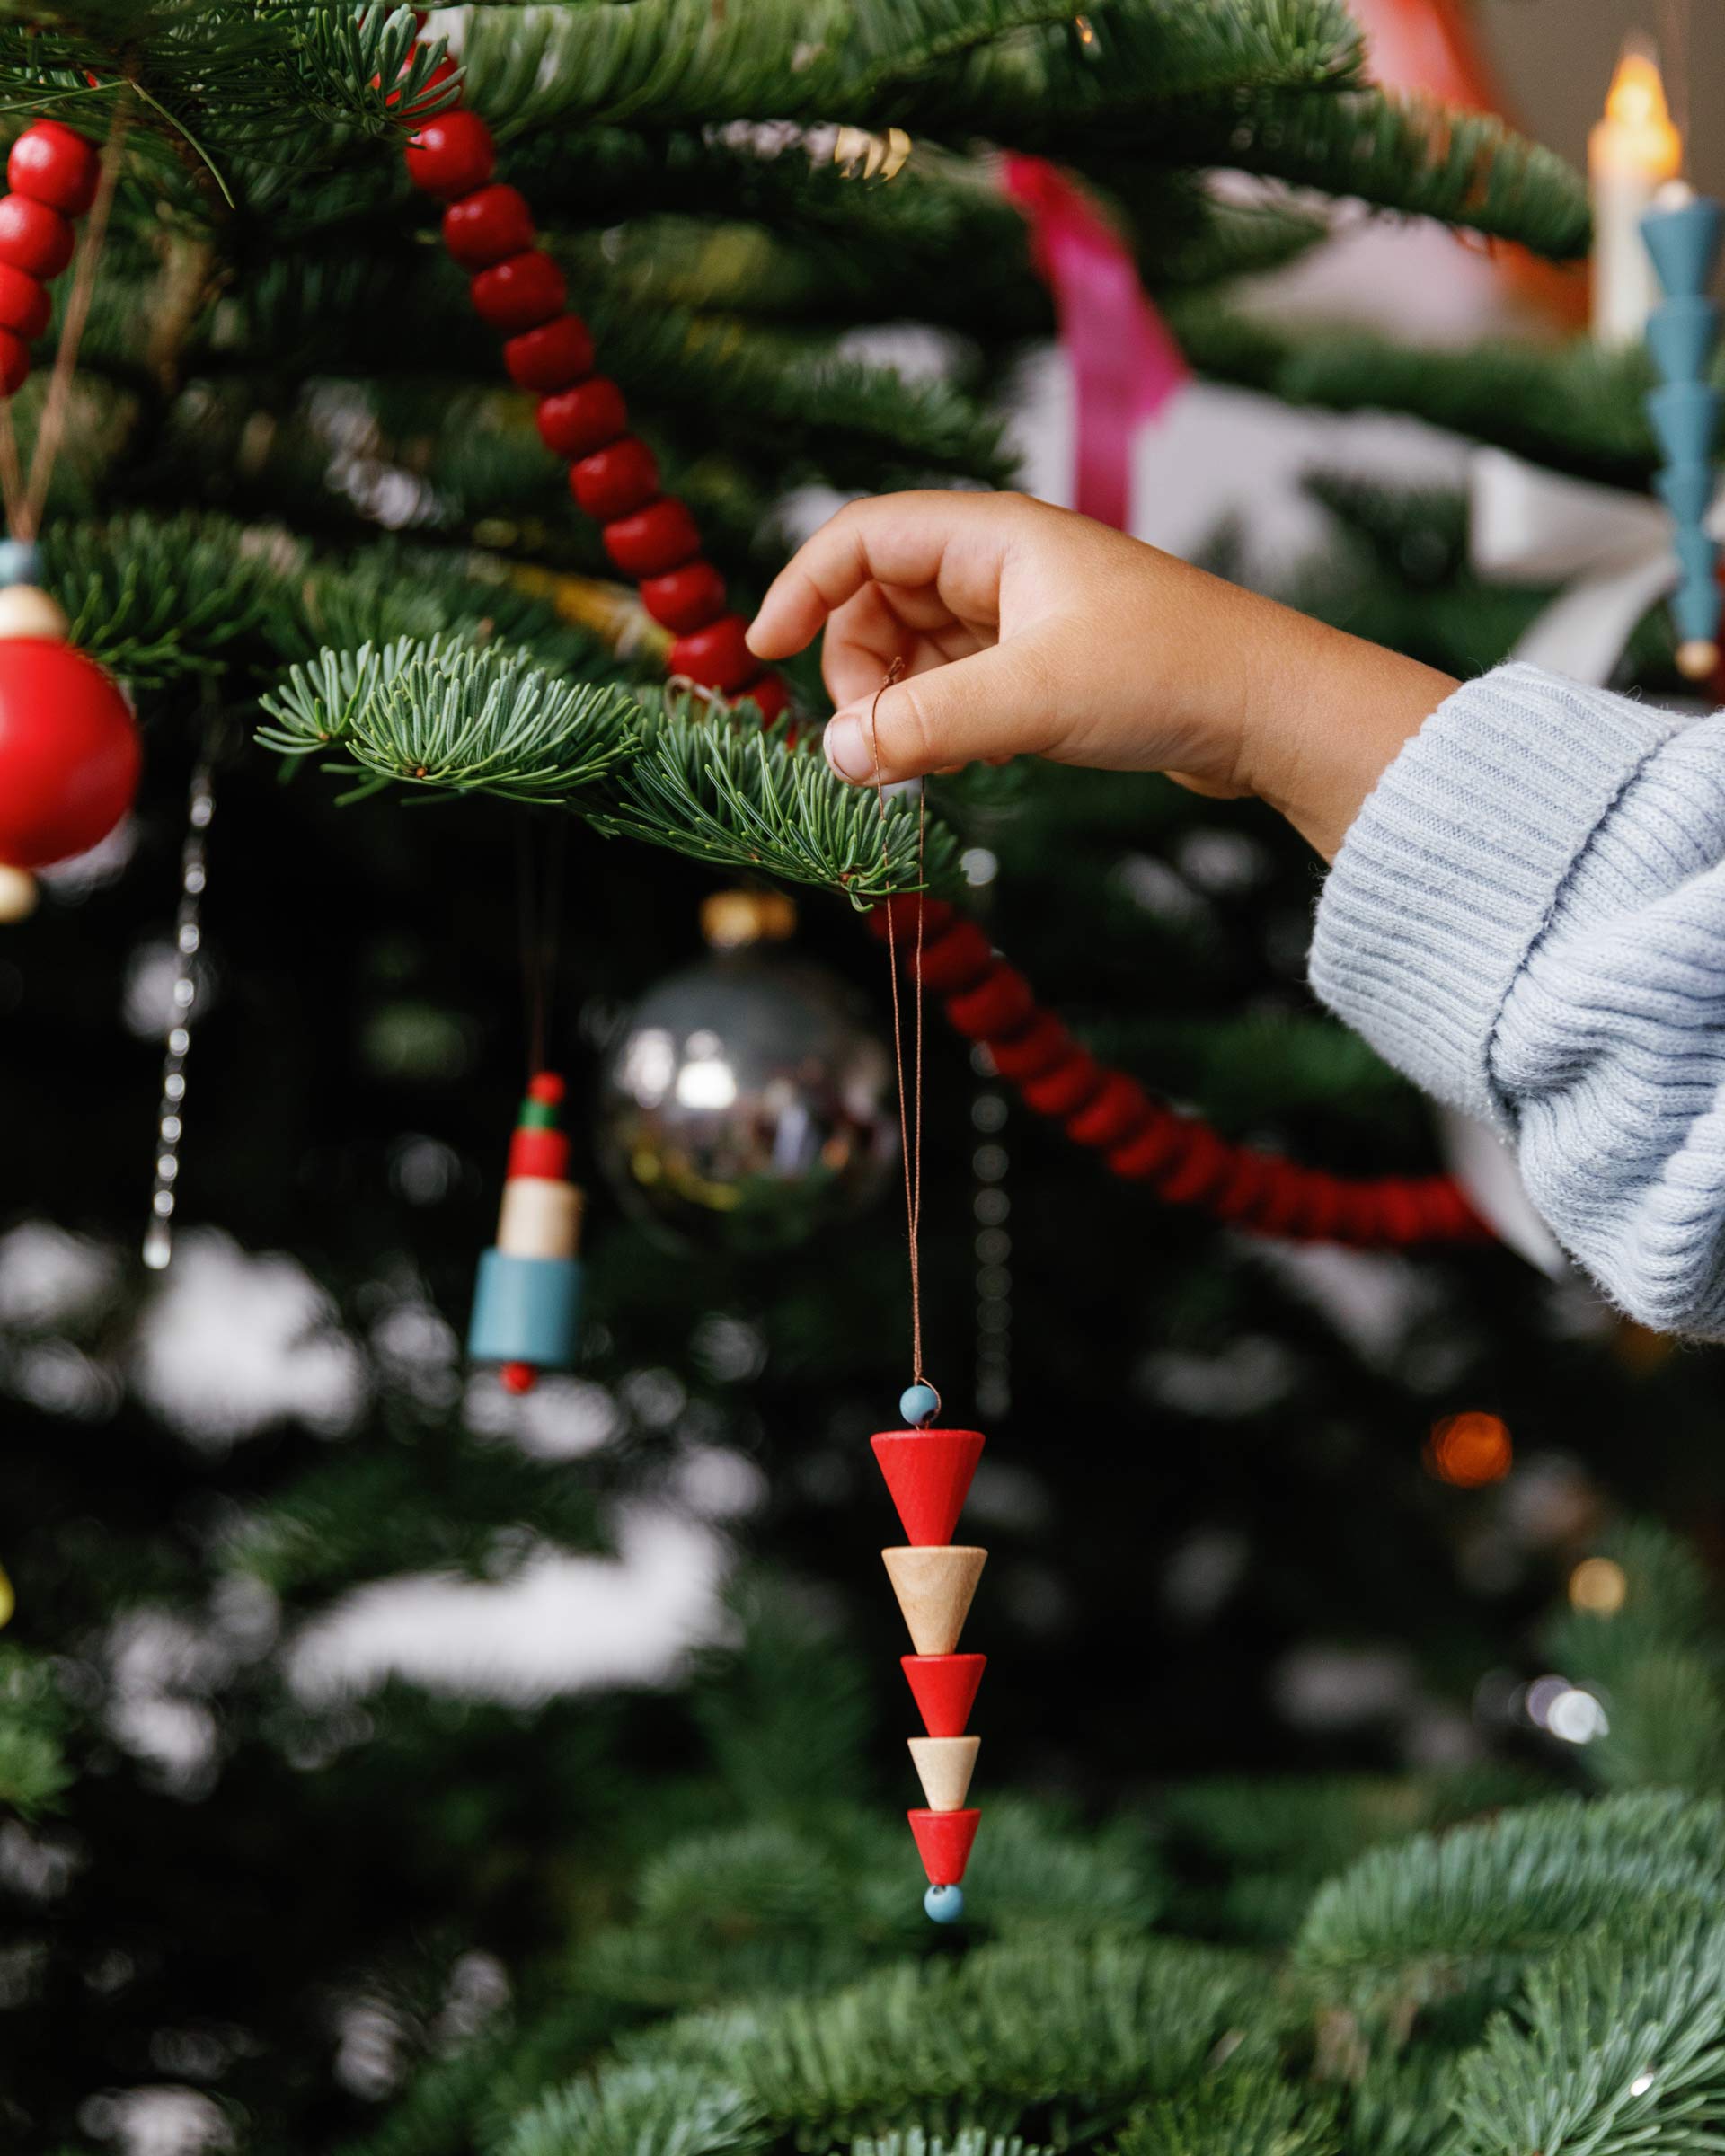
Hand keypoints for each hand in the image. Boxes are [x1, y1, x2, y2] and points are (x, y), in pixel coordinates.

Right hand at [745, 490, 1456, 859]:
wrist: (1273, 714)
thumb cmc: (1168, 675)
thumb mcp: (1030, 699)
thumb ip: (923, 725)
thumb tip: (836, 755)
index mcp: (996, 537)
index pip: (862, 537)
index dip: (803, 586)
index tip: (764, 650)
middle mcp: (1005, 567)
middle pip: (879, 601)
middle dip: (857, 670)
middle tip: (870, 741)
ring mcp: (1026, 620)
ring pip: (918, 653)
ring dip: (900, 707)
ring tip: (923, 762)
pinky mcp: (1048, 670)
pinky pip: (960, 688)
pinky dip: (942, 725)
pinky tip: (969, 762)